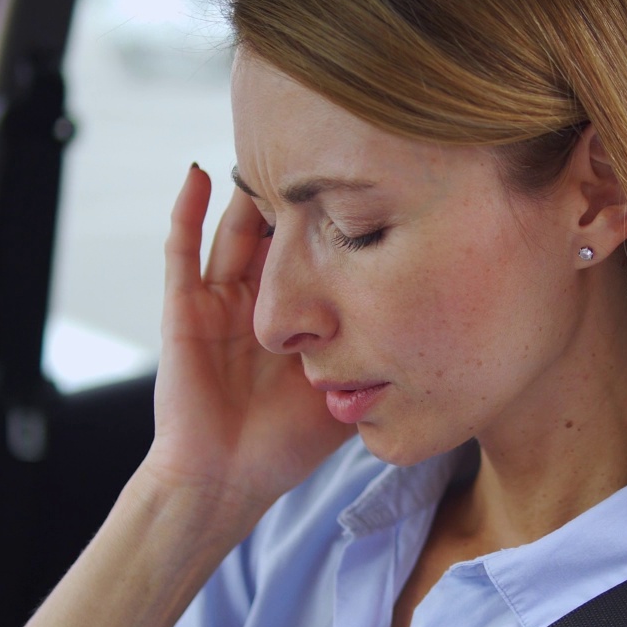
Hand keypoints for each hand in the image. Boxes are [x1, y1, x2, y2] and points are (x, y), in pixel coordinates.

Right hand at [142, 164, 354, 526]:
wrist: (228, 480)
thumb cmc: (288, 444)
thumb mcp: (349, 388)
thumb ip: (380, 360)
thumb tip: (444, 336)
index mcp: (299, 316)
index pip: (320, 254)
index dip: (340, 222)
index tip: (375, 184)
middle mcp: (260, 300)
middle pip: (279, 232)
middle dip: (299, 196)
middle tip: (327, 152)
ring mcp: (220, 301)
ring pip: (235, 230)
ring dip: (249, 190)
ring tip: (269, 146)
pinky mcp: (184, 310)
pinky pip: (182, 253)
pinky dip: (187, 211)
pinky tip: (200, 174)